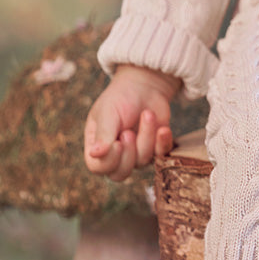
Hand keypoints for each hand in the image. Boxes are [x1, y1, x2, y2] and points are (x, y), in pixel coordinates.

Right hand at [83, 65, 179, 180]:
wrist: (145, 86)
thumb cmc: (121, 97)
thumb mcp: (108, 112)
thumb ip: (103, 134)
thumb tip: (94, 154)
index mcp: (97, 145)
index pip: (98, 167)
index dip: (110, 160)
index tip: (118, 142)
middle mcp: (115, 154)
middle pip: (120, 174)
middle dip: (129, 154)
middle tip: (129, 132)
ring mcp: (136, 153)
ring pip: (142, 162)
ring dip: (146, 137)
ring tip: (147, 114)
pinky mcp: (155, 148)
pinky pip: (161, 155)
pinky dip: (163, 142)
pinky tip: (163, 129)